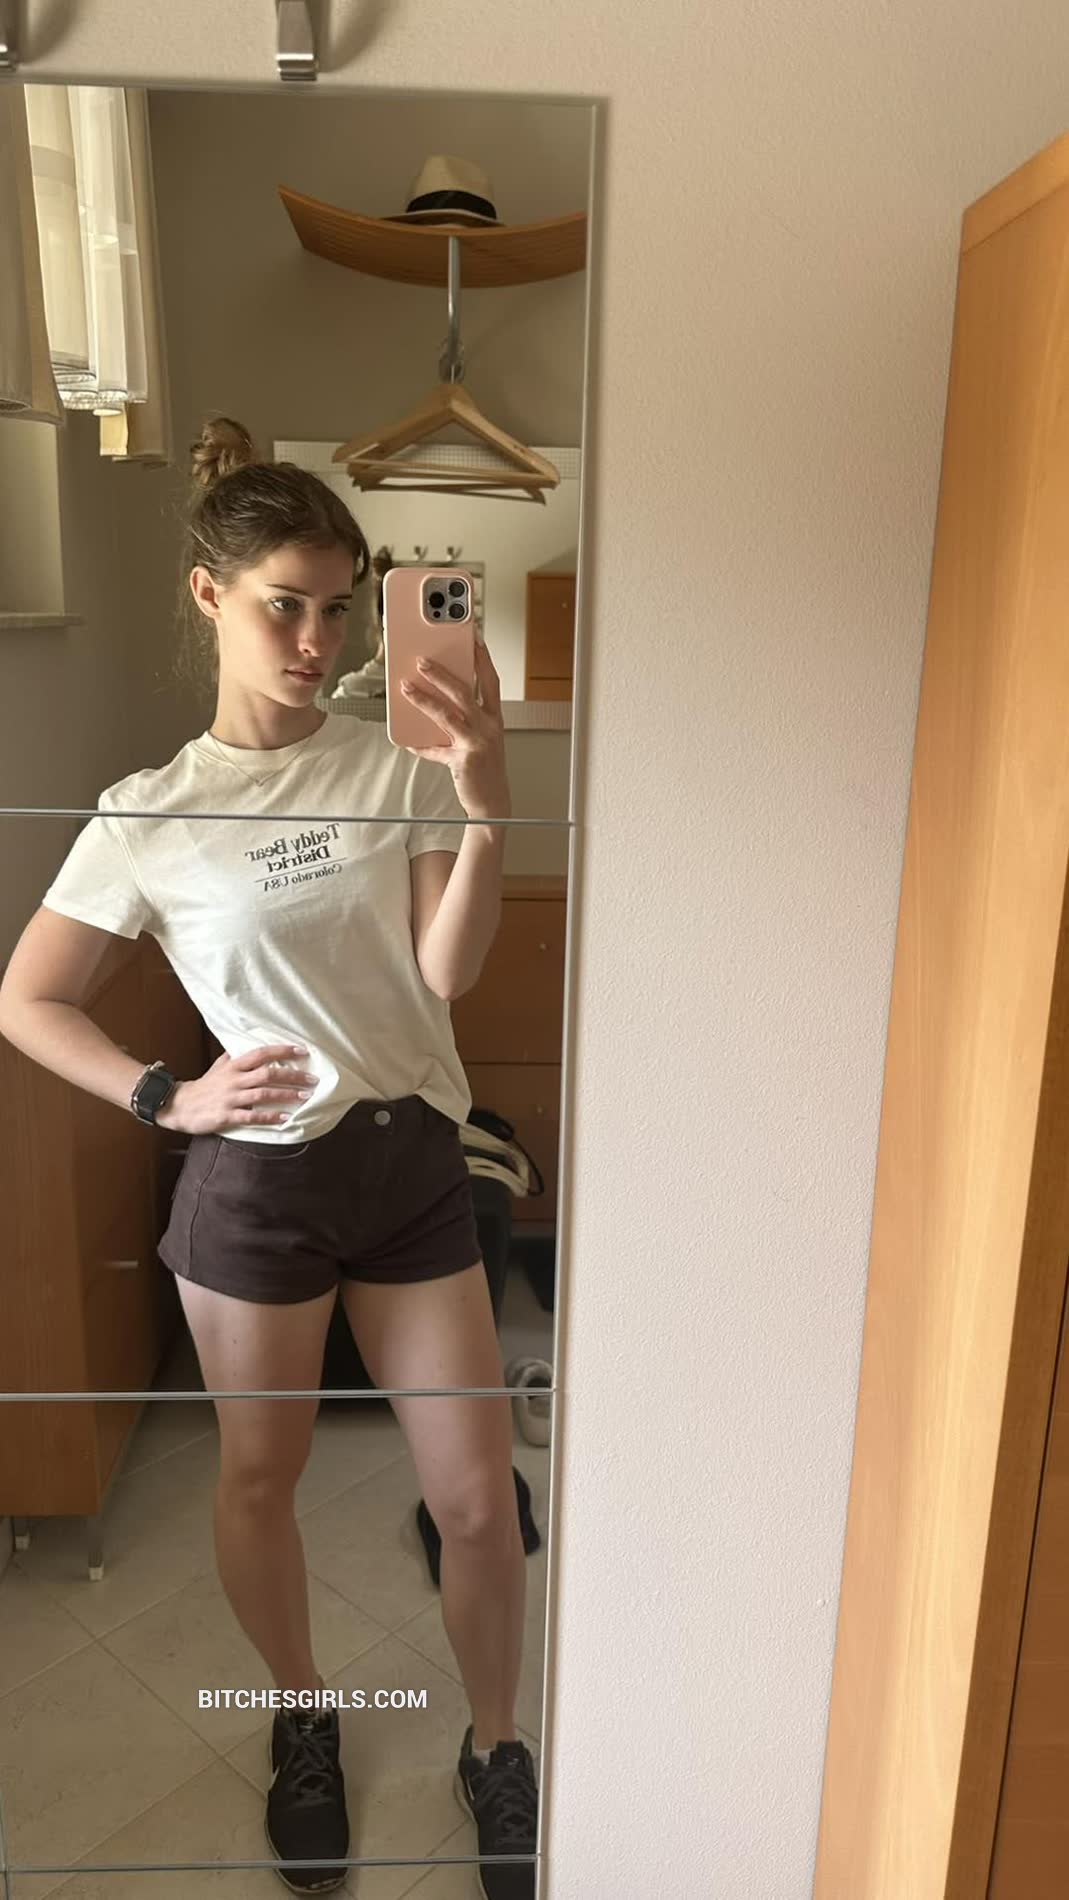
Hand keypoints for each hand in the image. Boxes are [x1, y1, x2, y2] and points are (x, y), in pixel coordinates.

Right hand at [155, 1044, 316, 1135]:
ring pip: (263, 1094)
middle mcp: (234, 1080)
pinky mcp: (227, 1116)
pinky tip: (285, 1118)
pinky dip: (270, 1117)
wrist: (179, 1105)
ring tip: (305, 1097)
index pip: (261, 1053)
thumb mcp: (219, 1067)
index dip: (282, 1051)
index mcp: (233, 1066)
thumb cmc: (204, 1086)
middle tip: (311, 1079)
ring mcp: (231, 1098)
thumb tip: (250, 1044)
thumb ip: (236, 1056)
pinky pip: (252, 1116)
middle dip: (292, 1075)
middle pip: (267, 1074)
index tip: (302, 1051)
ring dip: (286, 1095)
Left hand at [399, 635, 510, 820]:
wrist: (493, 804)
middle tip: (421, 660)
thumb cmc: (485, 769)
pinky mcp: (464, 760)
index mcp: (494, 718)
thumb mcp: (478, 739)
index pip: (489, 681)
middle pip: (464, 692)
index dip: (482, 658)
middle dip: (441, 673)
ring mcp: (478, 742)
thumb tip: (431, 704)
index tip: (472, 638)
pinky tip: (407, 740)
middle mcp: (489, 727)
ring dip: (424, 699)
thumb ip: (460, 721)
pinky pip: (435, 749)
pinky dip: (419, 745)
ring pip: (447, 713)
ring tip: (405, 688)